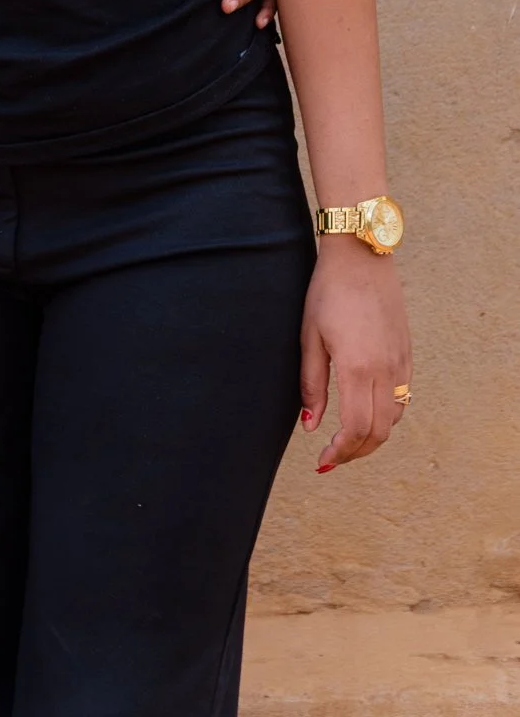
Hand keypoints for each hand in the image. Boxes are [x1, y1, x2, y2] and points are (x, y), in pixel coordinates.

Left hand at [299, 239, 411, 471]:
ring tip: (347, 439)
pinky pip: (403, 397)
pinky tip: (366, 411)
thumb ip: (311, 385)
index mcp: (358, 368)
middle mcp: (385, 370)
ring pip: (394, 418)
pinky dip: (386, 416)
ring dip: (373, 436)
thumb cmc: (328, 291)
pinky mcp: (407, 354)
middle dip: (356, 452)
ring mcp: (400, 362)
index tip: (322, 460)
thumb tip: (309, 426)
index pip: (356, 429)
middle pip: (379, 432)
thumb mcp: (310, 337)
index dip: (340, 452)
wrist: (362, 256)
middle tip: (332, 456)